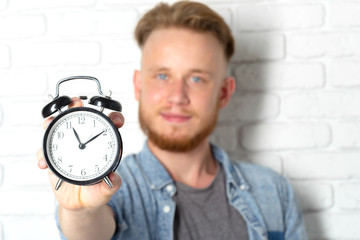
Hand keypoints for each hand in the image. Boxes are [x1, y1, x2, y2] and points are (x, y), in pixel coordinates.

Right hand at [37, 97, 124, 211]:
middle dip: (77, 106)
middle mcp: (85, 141)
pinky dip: (42, 154)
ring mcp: (68, 146)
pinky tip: (44, 163)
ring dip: (53, 121)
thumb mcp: (105, 191)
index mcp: (103, 145)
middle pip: (81, 117)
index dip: (114, 118)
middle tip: (76, 103)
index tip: (116, 120)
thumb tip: (113, 177)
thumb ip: (112, 185)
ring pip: (59, 127)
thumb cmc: (95, 193)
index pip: (110, 125)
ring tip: (50, 122)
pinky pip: (45, 150)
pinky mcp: (53, 156)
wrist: (79, 204)